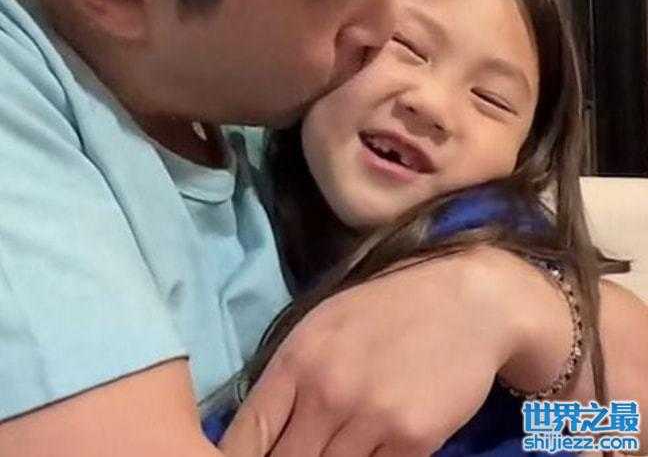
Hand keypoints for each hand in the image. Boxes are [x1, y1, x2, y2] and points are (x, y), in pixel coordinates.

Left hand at [221, 249, 515, 456]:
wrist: (465, 301)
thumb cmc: (388, 307)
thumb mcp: (324, 323)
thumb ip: (289, 373)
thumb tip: (258, 428)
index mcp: (298, 358)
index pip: (247, 435)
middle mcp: (328, 391)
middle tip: (293, 453)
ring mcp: (370, 419)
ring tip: (331, 447)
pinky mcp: (412, 441)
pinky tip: (368, 448)